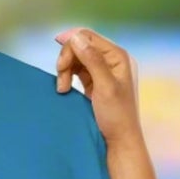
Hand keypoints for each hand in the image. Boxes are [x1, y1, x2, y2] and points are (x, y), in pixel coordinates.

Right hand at [53, 28, 142, 146]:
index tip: (60, 65)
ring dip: (66, 69)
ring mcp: (104, 71)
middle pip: (81, 45)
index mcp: (118, 57)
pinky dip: (68, 76)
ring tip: (62, 88)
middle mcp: (112, 60)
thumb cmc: (116, 117)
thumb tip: (75, 37)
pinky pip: (77, 69)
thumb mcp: (104, 87)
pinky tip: (64, 89)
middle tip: (61, 80)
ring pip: (77, 57)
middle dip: (67, 59)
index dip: (71, 45)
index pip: (88, 37)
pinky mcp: (95, 82)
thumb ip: (92, 60)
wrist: (119, 142)